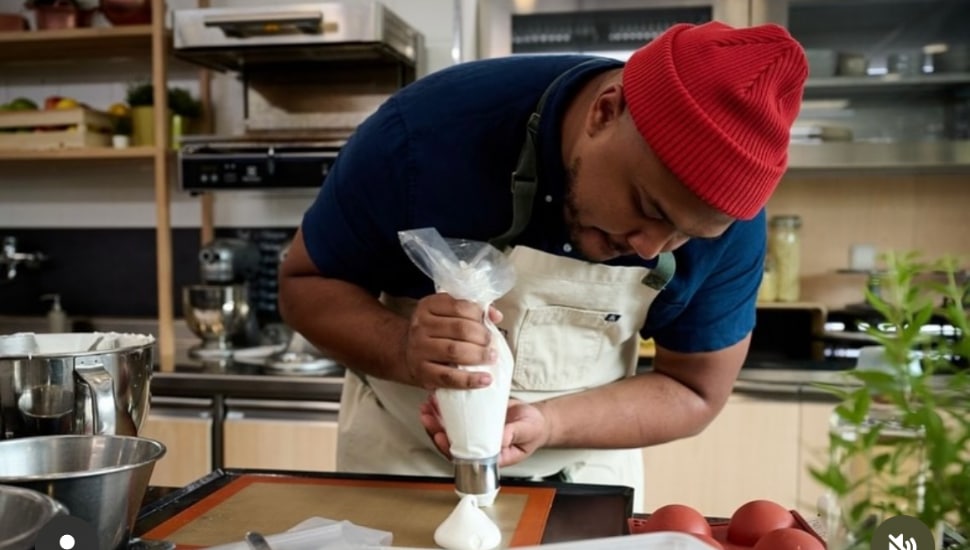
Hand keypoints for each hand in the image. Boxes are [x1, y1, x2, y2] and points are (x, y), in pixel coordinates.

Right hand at [404, 293, 502, 389]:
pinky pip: (449, 377)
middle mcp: (421, 326)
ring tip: (491, 357)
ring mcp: (419, 349)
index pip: (459, 307)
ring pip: (454, 351)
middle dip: (482, 336)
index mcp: (428, 306)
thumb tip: (495, 315)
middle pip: (460, 329)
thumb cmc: (434, 332)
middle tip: (491, 343)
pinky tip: (485, 379)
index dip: (479, 315)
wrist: (407, 353)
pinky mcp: (422, 372)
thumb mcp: (447, 314)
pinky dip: (470, 380)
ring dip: (478, 355)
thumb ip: (472, 311)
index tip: (488, 323)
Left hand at [419, 395, 549, 467]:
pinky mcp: (474, 418)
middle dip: (435, 430)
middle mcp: (478, 445)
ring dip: (435, 419)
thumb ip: (513, 434)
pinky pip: (456, 416)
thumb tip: (499, 439)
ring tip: (426, 406)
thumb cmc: (534, 430)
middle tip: (427, 417)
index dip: (449, 448)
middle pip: (450, 443)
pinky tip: (437, 398)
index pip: (464, 457)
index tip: (440, 436)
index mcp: (489, 456)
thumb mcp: (527, 432)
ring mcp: (474, 432)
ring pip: (449, 429)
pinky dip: (445, 408)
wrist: (536, 419)